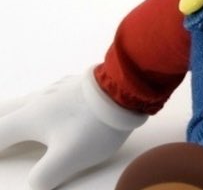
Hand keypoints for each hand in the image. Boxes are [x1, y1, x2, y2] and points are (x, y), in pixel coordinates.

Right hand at [0, 69, 146, 189]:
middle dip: (0, 124)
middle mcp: (39, 100)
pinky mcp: (77, 85)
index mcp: (30, 118)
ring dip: (14, 112)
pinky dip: (37, 106)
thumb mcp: (67, 158)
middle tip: (1, 136)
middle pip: (5, 111)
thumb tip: (35, 183)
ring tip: (14, 122)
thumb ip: (44, 175)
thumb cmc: (94, 124)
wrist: (128, 89)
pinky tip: (49, 108)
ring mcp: (58, 89)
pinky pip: (48, 96)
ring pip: (27, 101)